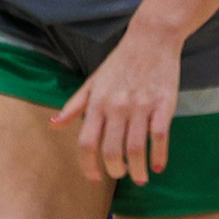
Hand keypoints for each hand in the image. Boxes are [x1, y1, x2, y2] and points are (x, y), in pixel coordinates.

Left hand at [51, 26, 179, 185]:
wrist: (151, 39)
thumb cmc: (119, 63)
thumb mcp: (92, 82)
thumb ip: (74, 106)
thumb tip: (54, 124)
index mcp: (97, 104)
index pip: (86, 143)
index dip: (88, 165)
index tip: (93, 178)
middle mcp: (116, 108)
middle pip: (111, 150)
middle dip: (115, 170)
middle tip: (120, 174)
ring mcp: (141, 107)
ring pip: (136, 148)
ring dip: (138, 169)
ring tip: (140, 178)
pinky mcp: (164, 105)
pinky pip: (160, 137)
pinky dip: (159, 155)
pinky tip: (159, 166)